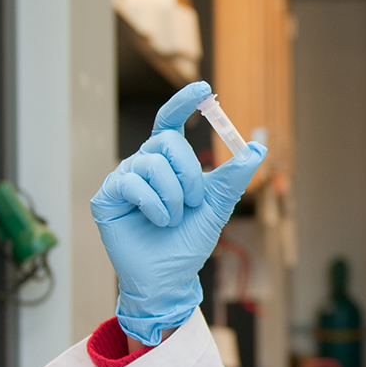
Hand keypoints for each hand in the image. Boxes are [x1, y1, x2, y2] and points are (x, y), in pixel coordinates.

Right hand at [91, 82, 265, 345]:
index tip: (205, 87)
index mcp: (167, 162)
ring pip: (152, 163)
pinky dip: (154, 204)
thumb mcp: (217, 205)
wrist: (169, 278)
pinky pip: (132, 183)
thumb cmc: (189, 242)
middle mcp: (143, 164)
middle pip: (168, 140)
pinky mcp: (106, 197)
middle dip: (189, 172)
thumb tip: (259, 146)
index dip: (184, 101)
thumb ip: (234, 176)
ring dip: (173, 196)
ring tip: (173, 220)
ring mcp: (123, 179)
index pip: (170, 121)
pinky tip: (158, 222)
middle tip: (193, 202)